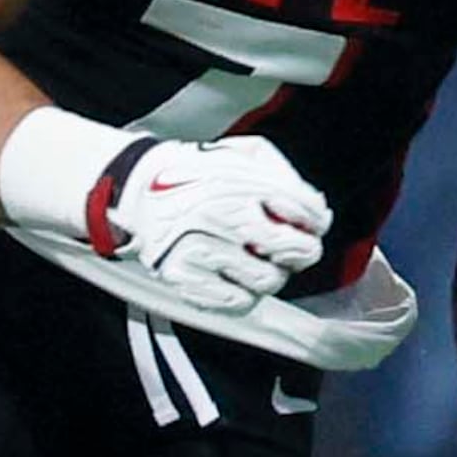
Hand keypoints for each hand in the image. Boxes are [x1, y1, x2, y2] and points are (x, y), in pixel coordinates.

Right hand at [99, 136, 330, 315]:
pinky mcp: (184, 276)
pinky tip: (232, 274)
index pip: (305, 210)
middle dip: (303, 251)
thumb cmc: (198, 174)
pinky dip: (244, 292)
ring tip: (254, 259)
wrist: (138, 189)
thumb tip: (318, 210)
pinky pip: (238, 301)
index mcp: (240, 181)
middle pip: (297, 250)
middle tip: (291, 248)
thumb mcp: (243, 154)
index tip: (310, 224)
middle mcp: (222, 214)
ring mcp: (202, 248)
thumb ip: (284, 174)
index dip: (316, 221)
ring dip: (270, 273)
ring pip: (269, 281)